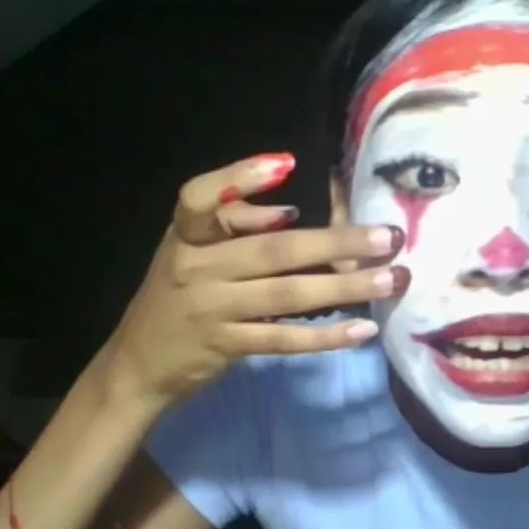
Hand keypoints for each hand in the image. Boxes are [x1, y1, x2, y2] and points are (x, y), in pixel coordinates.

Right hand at [106, 153, 408, 403]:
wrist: (138, 364)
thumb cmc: (179, 296)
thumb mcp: (189, 252)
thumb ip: (234, 227)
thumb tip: (297, 212)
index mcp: (185, 235)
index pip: (200, 198)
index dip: (241, 178)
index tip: (289, 164)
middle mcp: (196, 267)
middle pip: (272, 249)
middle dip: (336, 241)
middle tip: (388, 236)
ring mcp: (211, 309)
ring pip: (287, 294)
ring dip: (345, 286)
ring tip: (391, 279)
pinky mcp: (226, 346)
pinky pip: (283, 340)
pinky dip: (325, 336)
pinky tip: (361, 329)